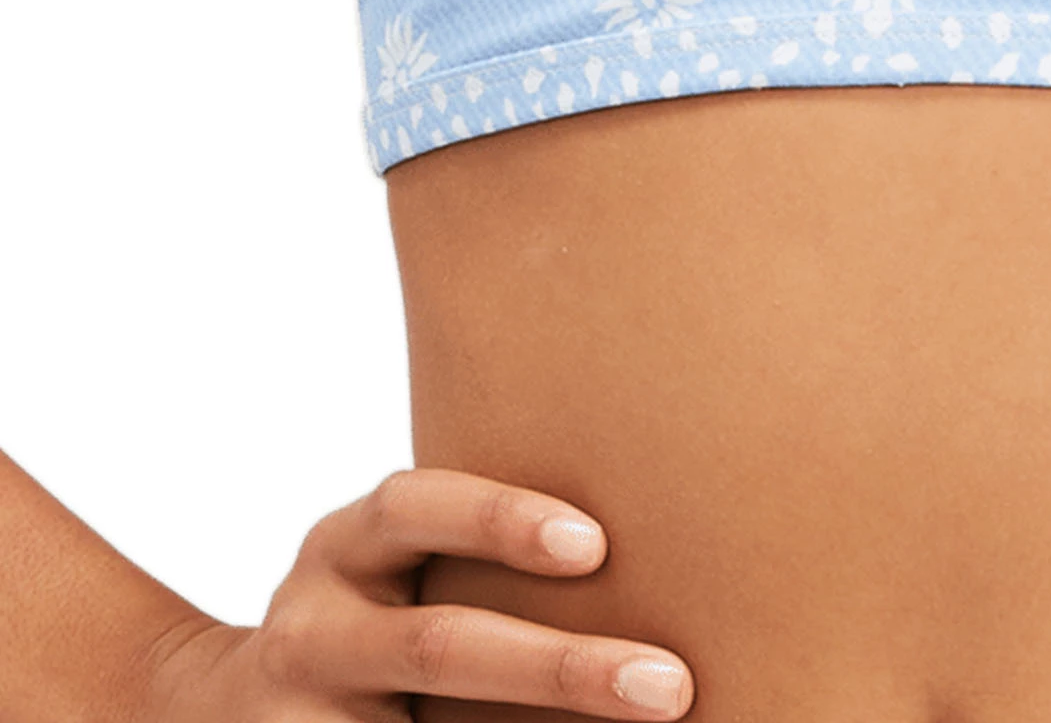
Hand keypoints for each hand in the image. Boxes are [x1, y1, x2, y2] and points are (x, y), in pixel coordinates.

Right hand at [136, 467, 694, 719]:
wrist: (219, 712)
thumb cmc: (373, 614)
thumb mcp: (394, 567)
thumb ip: (474, 557)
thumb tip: (656, 564)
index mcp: (343, 546)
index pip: (416, 507)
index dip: (503, 520)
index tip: (595, 545)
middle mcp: (311, 629)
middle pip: (441, 645)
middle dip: (564, 668)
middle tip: (670, 685)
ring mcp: (293, 717)